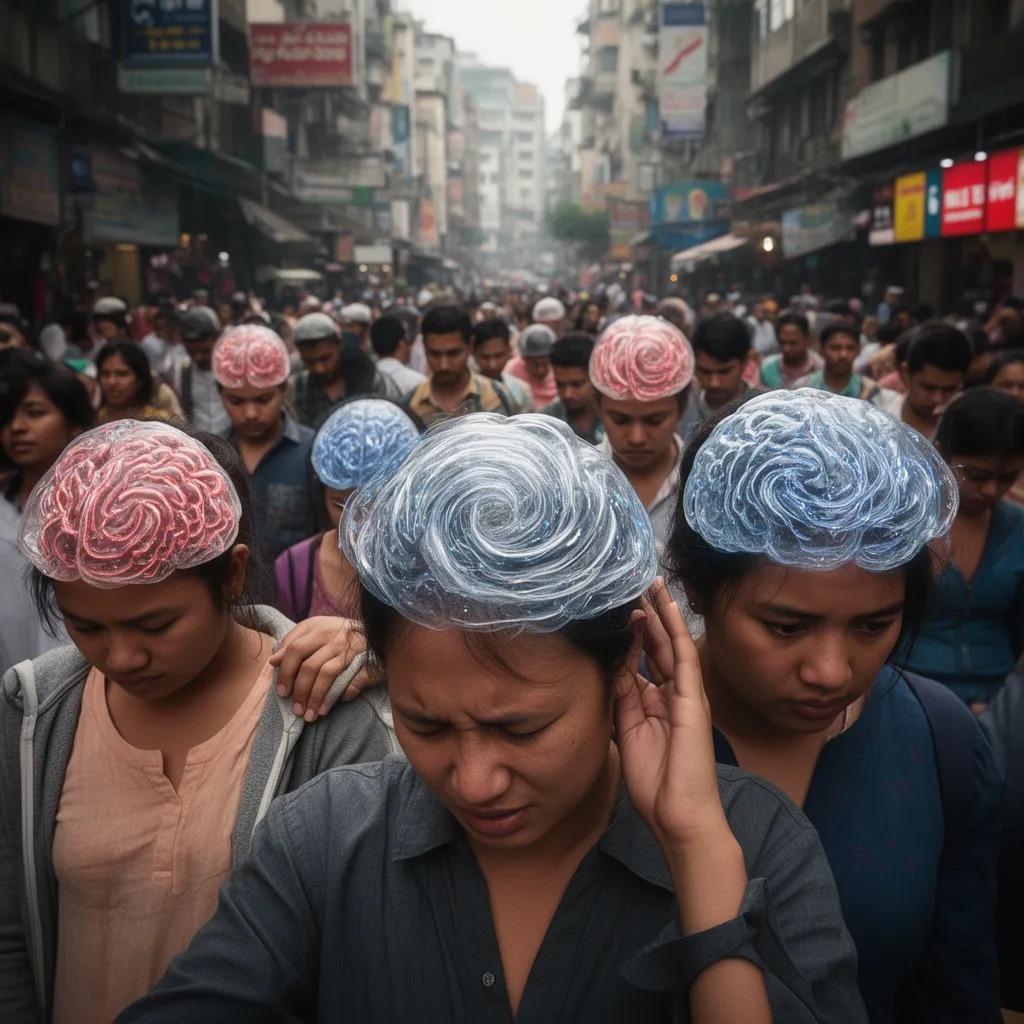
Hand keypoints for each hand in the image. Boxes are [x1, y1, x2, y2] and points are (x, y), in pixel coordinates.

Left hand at [269, 617, 373, 720]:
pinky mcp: (367, 662)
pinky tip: (326, 708)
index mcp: (319, 626)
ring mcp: (352, 648)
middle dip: (299, 690)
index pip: (294, 649)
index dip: (285, 672)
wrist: (381, 632)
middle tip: (295, 709)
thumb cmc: (341, 637)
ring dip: (315, 698)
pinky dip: (336, 697)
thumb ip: (295, 645)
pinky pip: (349, 683)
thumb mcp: (316, 633)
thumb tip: (273, 661)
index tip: (282, 692)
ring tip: (309, 715)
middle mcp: (335, 634)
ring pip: (326, 674)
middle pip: (309, 665)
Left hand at [614, 578, 726, 850]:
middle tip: (636, 583)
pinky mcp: (693, 699)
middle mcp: (672, 695)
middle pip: (658, 646)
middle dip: (649, 615)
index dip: (631, 635)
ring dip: (662, 613)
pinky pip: (683, 656)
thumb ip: (622, 698)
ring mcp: (685, 695)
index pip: (642, 660)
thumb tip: (614, 665)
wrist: (678, 815)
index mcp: (656, 704)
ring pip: (672, 643)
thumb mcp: (628, 732)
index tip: (618, 610)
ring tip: (651, 583)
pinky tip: (667, 607)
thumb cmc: (655, 785)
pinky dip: (676, 629)